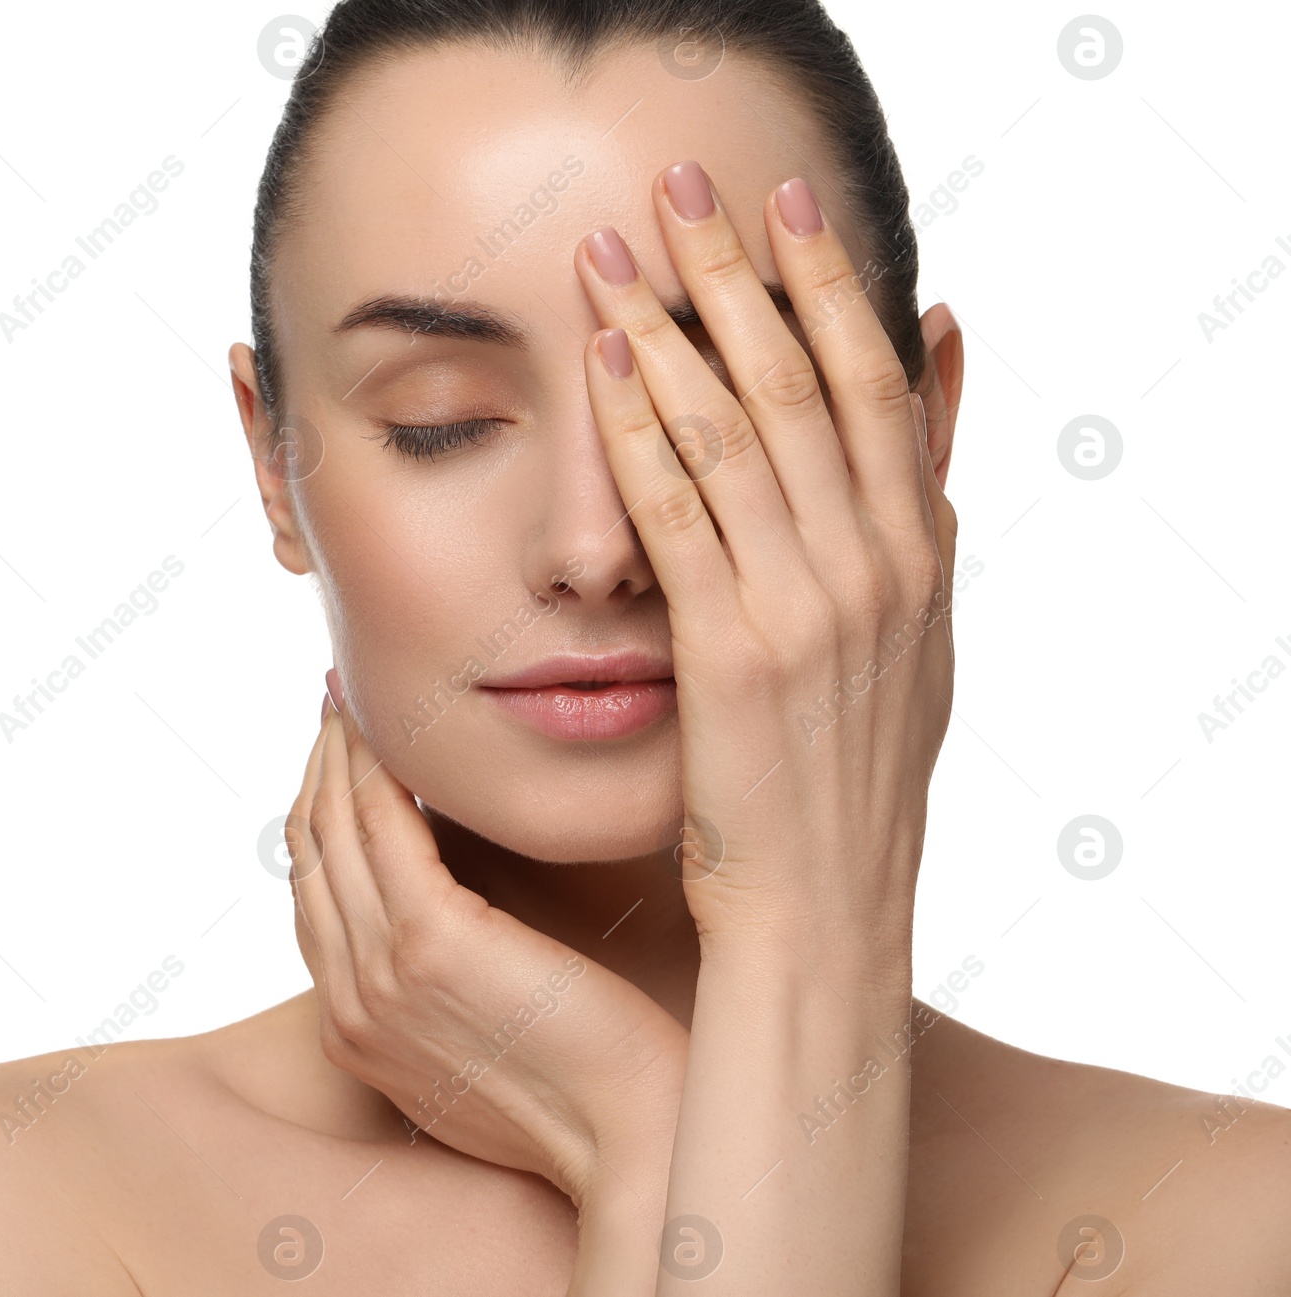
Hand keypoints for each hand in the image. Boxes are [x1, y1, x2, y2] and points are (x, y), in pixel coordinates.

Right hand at [284, 683, 686, 1206]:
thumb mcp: (486, 1035)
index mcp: (353, 1026)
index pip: (310, 890)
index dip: (319, 807)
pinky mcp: (430, 943)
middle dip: (320, 764)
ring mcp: (379, 973)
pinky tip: (406, 728)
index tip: (343, 747)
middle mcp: (347, 1002)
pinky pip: (382, 825)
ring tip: (366, 697)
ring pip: (333, 825)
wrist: (637, 1140)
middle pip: (307, 848)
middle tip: (344, 699)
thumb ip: (443, 976)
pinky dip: (383, 766)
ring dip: (344, 749)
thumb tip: (449, 904)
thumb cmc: (588, 1085)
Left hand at [573, 165, 956, 952]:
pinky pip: (679, 513)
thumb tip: (927, 403)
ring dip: (672, 329)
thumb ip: (913, 523)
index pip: (875, 385)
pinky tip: (600, 368)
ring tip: (614, 254)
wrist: (823, 916)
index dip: (831, 284)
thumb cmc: (848, 789)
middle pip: (805, 380)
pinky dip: (638, 431)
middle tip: (682, 187)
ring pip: (738, 430)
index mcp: (917, 560)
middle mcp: (874, 568)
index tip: (784, 206)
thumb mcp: (915, 650)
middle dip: (739, 273)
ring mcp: (809, 608)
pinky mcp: (733, 653)